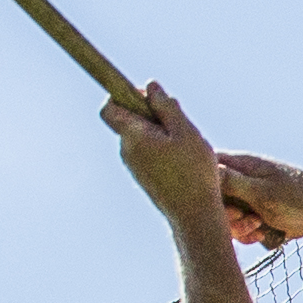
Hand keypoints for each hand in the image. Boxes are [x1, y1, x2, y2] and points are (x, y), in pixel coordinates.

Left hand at [102, 82, 240, 237]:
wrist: (194, 215)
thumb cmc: (193, 172)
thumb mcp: (186, 131)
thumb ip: (166, 107)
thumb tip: (150, 87)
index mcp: (133, 136)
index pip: (109, 108)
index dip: (123, 96)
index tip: (147, 98)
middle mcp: (126, 151)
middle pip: (127, 121)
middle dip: (148, 114)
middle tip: (177, 122)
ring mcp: (133, 166)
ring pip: (139, 137)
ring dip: (158, 133)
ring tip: (184, 144)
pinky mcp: (142, 177)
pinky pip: (146, 153)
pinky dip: (160, 148)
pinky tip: (182, 159)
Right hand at [213, 153, 302, 245]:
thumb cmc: (300, 198)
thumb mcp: (264, 192)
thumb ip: (233, 182)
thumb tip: (205, 169)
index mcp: (240, 164)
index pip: (206, 169)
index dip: (205, 189)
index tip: (222, 204)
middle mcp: (240, 178)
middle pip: (211, 198)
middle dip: (224, 215)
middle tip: (245, 219)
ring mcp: (246, 196)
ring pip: (223, 216)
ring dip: (237, 228)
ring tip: (258, 227)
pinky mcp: (253, 213)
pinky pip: (237, 228)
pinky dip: (246, 235)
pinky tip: (261, 235)